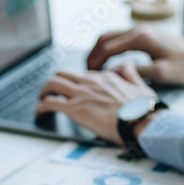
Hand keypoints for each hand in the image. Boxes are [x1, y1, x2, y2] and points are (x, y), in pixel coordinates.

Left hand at [36, 63, 156, 143]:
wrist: (141, 121)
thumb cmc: (144, 110)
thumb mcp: (141, 86)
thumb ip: (131, 74)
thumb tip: (128, 63)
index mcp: (105, 77)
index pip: (83, 75)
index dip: (75, 83)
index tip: (73, 91)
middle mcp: (91, 82)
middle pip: (62, 74)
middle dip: (53, 82)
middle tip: (50, 92)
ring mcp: (82, 94)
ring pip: (52, 84)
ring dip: (44, 91)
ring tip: (41, 100)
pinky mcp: (75, 108)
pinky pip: (50, 103)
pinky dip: (41, 107)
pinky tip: (40, 112)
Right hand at [86, 25, 183, 84]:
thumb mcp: (161, 74)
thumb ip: (135, 72)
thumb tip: (113, 73)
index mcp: (140, 37)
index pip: (107, 48)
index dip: (94, 62)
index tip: (88, 77)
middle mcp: (138, 29)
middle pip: (104, 38)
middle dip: (92, 55)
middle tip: (86, 72)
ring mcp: (140, 30)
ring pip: (109, 37)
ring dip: (98, 51)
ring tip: (93, 69)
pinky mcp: (144, 34)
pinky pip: (118, 39)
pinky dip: (108, 49)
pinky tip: (107, 63)